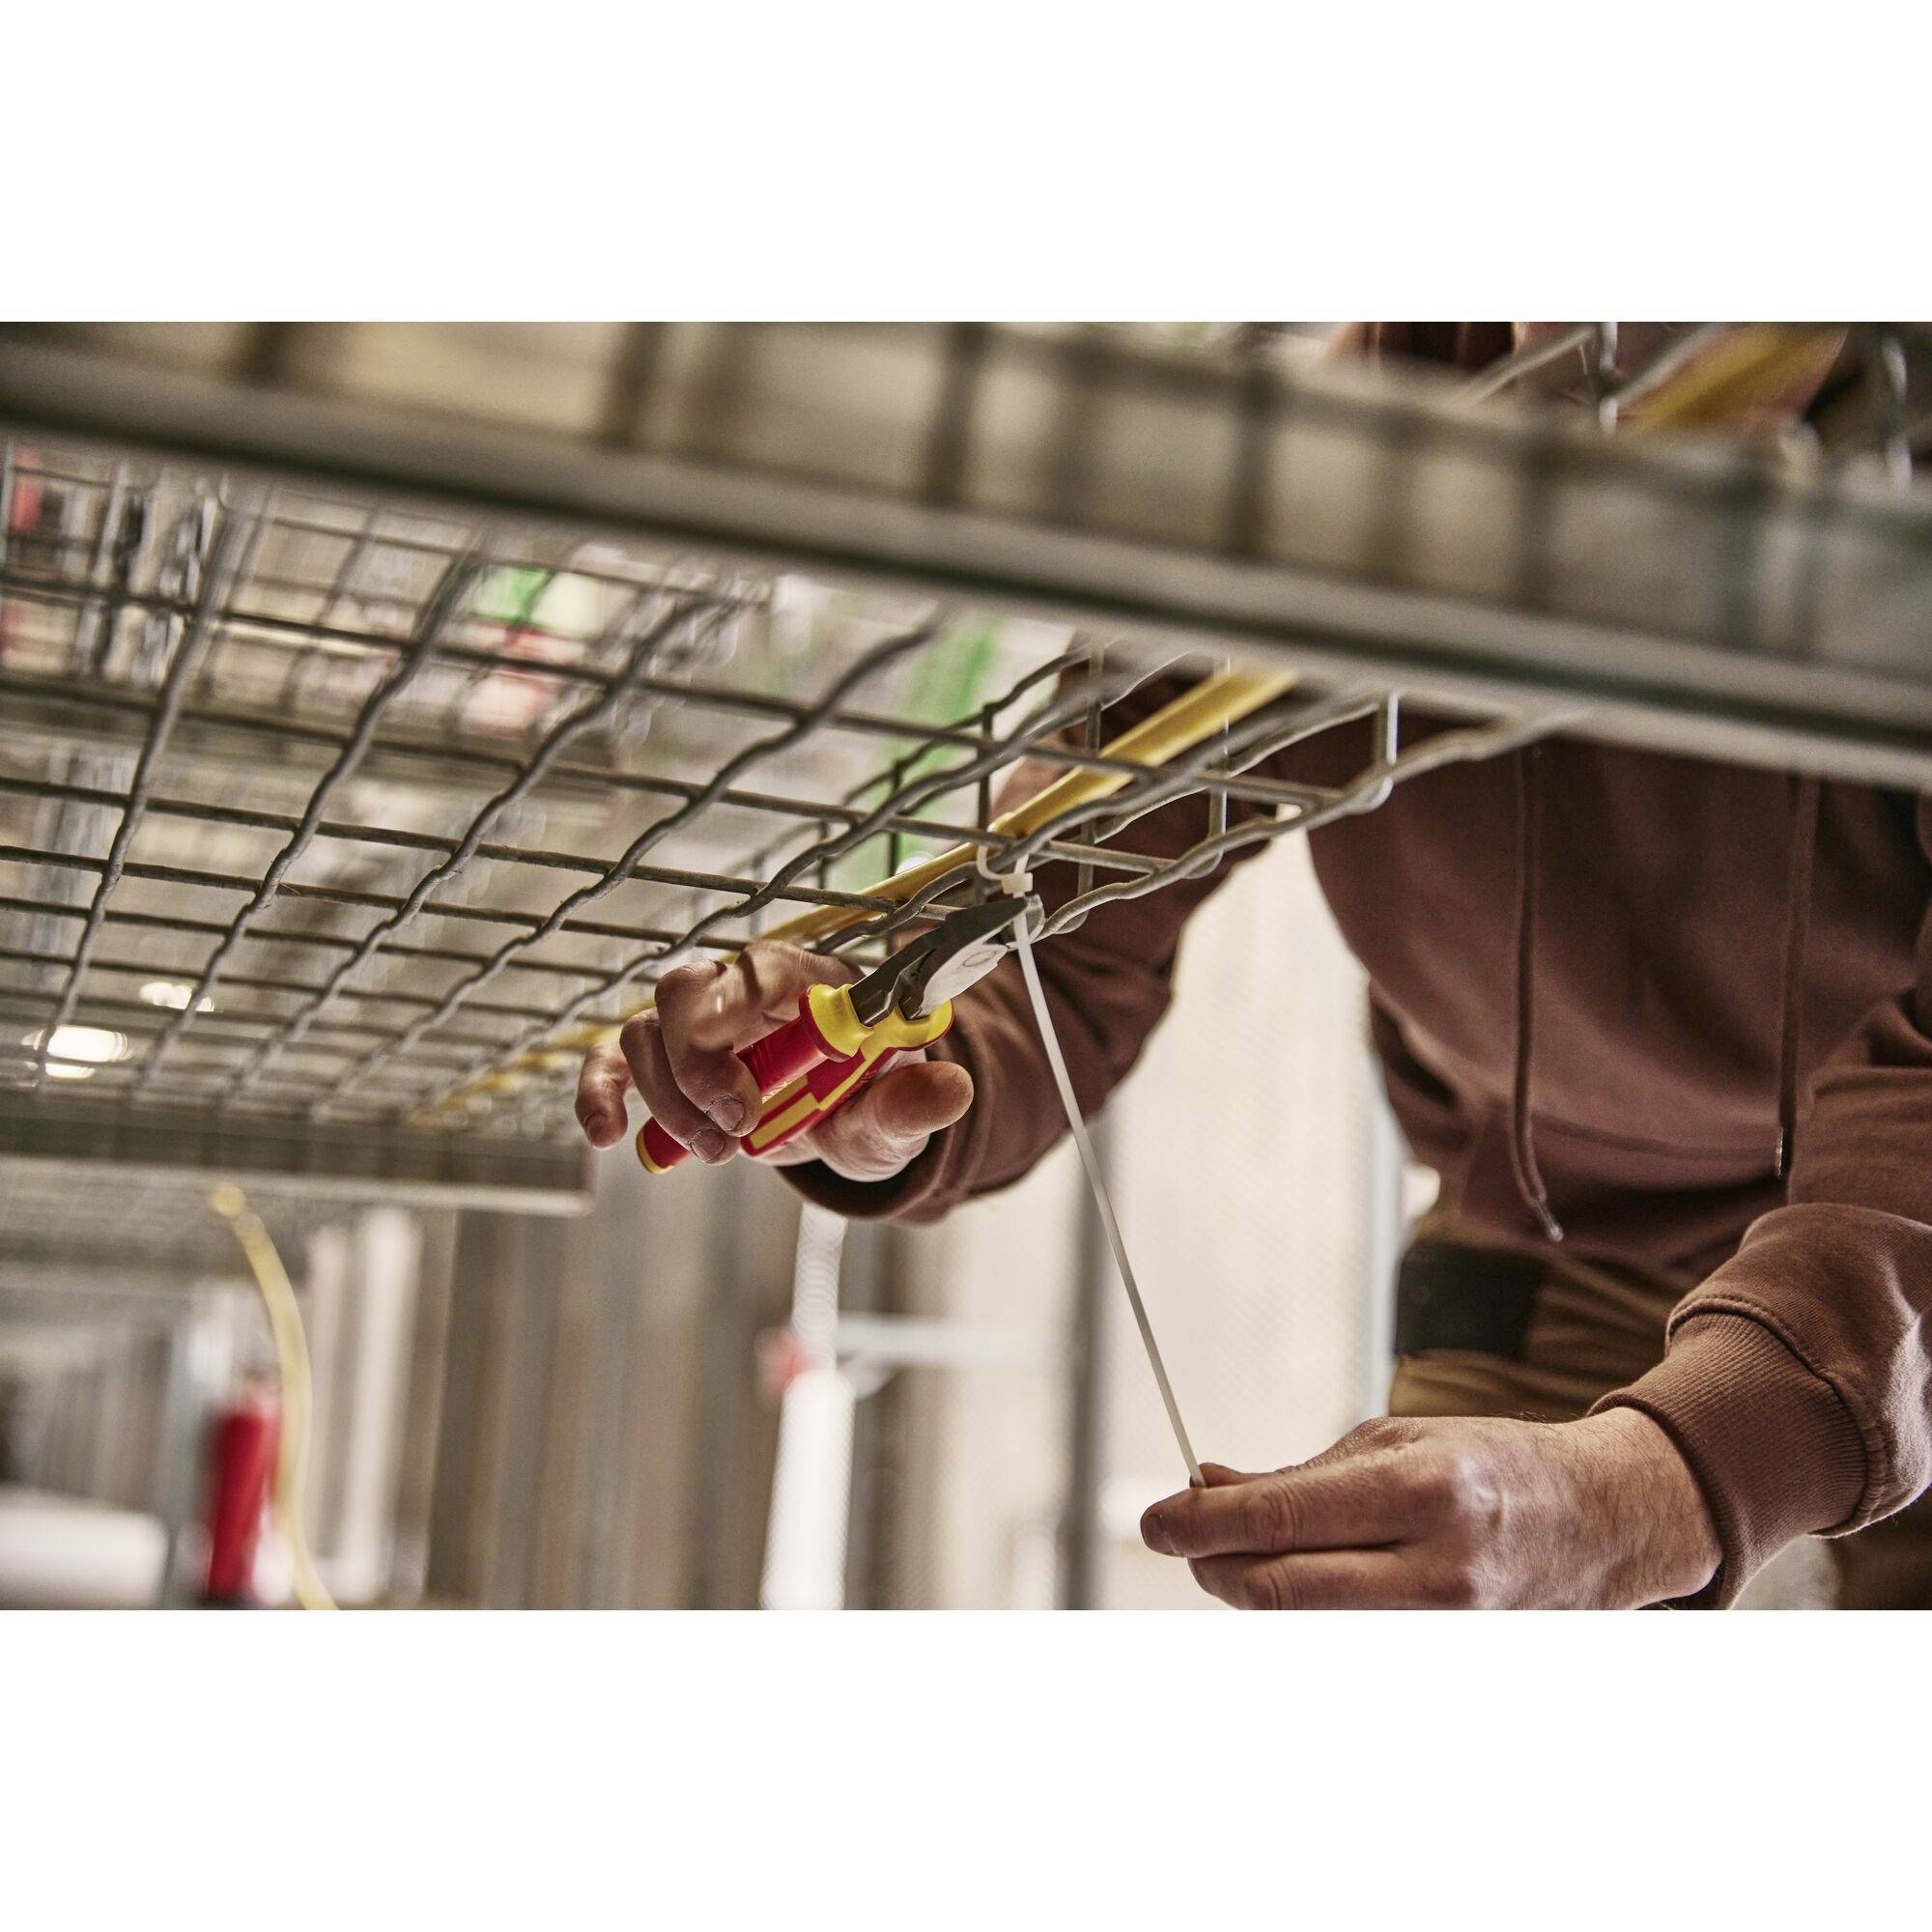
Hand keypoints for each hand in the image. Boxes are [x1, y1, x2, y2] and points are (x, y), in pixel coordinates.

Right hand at [574, 941, 974, 1182]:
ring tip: (718, 1153)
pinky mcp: (667, 1065)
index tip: (749, 1105)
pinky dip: (600, 1091)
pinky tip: (607, 1133)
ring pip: (645, 1030)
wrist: (844, 1120)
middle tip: (735, 1131)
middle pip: (686, 990)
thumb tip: (951, 1090)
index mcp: (809, 981)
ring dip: (668, 1100)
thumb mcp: (897, 1114)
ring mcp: (699, 1026)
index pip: (762, 968)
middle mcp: (745, 989)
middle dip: (694, 1066)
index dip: (738, 1023)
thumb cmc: (872, 1098)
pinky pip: (614, 1061)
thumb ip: (913, 1105)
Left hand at [1140, 1409, 1719, 1608]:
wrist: (1597, 1522)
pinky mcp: (1446, 1656)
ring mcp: (1446, 1625)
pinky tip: (1290, 1582)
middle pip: (1280, 1593)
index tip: (1154, 1521)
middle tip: (1183, 1539)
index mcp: (1421, 1489)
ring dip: (1250, 1592)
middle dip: (1212, 1566)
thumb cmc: (1485, 1465)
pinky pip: (1344, 1643)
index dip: (1201, 1525)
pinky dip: (1298, 1615)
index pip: (1281, 1522)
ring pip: (1304, 1626)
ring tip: (1237, 1555)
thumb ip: (1296, 1476)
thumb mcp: (1391, 1441)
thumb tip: (1204, 1488)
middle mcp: (1436, 1566)